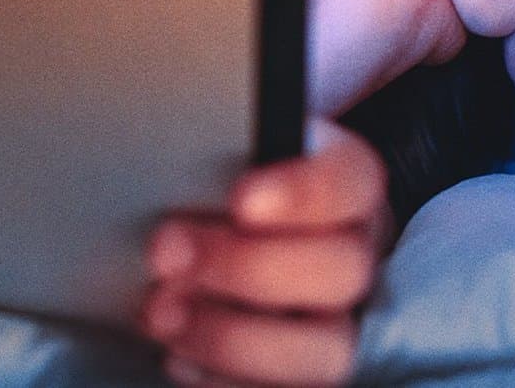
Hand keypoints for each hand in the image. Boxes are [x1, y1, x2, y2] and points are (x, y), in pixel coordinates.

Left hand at [141, 119, 387, 386]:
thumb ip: (212, 150)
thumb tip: (163, 153)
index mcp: (345, 184)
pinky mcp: (304, 374)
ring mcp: (337, 323)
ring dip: (234, 337)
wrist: (210, 232)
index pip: (350, 181)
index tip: (241, 198)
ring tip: (161, 314)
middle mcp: (354, 255)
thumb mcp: (218, 152)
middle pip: (341, 271)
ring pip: (326, 350)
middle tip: (166, 251)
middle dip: (246, 266)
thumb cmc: (215, 182)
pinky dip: (226, 381)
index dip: (303, 193)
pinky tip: (177, 356)